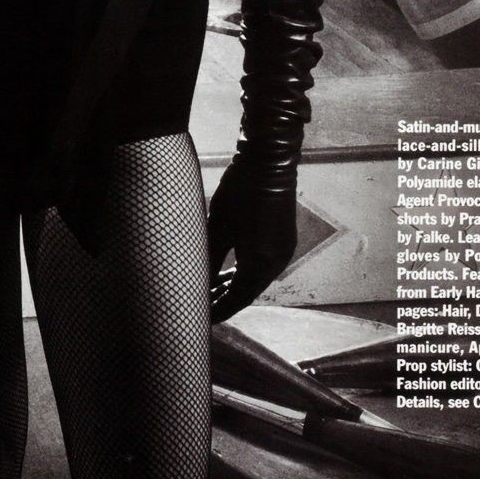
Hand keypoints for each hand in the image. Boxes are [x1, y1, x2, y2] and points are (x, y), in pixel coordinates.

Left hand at [206, 159, 297, 322]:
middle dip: (224, 299)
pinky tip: (226, 272)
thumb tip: (196, 279)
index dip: (218, 310)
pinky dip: (243, 271)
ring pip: (254, 278)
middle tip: (199, 306)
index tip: (199, 319)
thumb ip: (209, 258)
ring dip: (233, 285)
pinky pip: (261, 264)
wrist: (269, 159)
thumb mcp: (219, 226)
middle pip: (247, 291)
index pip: (237, 299)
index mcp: (262, 263)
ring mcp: (282, 250)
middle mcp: (277, 262)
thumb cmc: (240, 191)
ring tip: (209, 290)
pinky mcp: (282, 238)